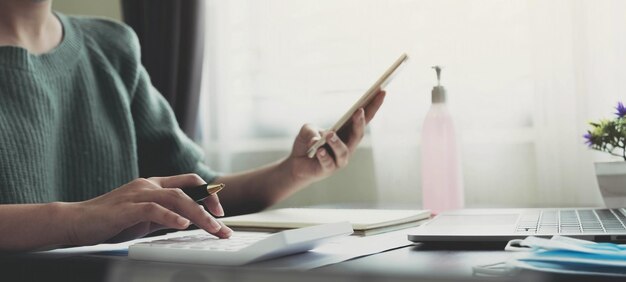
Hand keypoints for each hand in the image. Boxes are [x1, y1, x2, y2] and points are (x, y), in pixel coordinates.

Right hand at [64, 174, 231, 245]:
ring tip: (212, 228)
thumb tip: (188, 222)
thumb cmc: (110, 221)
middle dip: (209, 209)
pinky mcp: (127, 207)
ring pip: (176, 198)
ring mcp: (137, 194)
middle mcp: (148, 185)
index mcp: (153, 185)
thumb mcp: (144, 217)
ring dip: (198, 215)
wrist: (75, 222)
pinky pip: (153, 209)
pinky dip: (171, 216)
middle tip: (223, 227)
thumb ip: (164, 215)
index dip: (208, 193)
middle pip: (187, 192)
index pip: (188, 182)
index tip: (221, 211)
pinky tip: (183, 225)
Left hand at [288, 90, 385, 183]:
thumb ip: (311, 130)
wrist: (297, 164)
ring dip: (337, 142)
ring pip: (343, 151)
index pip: (364, 117)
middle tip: (359, 111)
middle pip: (358, 134)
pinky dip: (324, 156)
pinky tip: (319, 150)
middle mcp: (347, 146)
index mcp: (347, 132)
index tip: (382, 91)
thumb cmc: (307, 144)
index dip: (374, 105)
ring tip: (329, 134)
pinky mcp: (328, 170)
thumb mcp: (307, 130)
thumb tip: (316, 140)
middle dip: (360, 123)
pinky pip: (328, 163)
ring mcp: (339, 160)